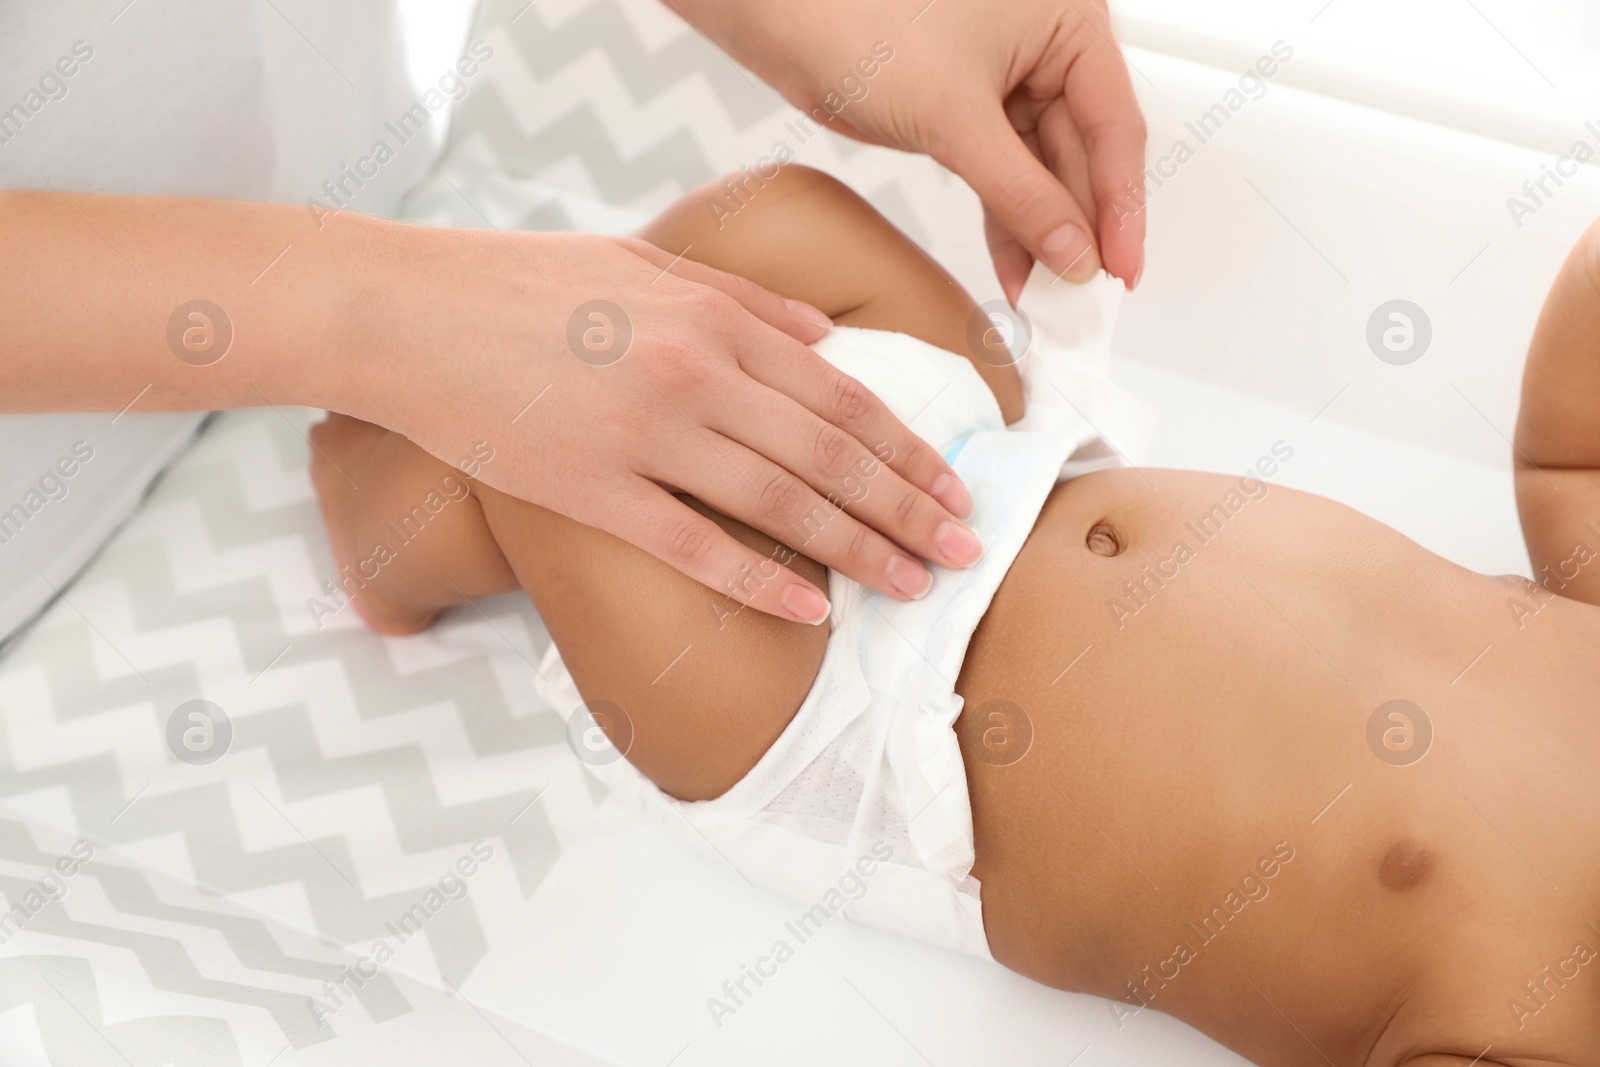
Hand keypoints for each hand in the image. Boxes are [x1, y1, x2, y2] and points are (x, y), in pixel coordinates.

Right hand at [352, 226, 978, 624]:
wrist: (405, 314)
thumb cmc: (522, 283)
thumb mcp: (643, 262)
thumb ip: (744, 296)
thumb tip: (827, 335)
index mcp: (714, 317)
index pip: (841, 395)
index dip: (908, 448)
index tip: (954, 487)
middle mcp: (695, 375)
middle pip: (829, 455)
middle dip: (908, 508)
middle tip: (966, 550)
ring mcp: (645, 437)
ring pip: (781, 503)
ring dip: (858, 549)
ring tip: (915, 584)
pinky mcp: (592, 492)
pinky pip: (693, 546)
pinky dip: (758, 580)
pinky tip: (811, 610)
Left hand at [674, 0, 1146, 304]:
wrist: (783, 15)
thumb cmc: (859, 18)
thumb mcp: (955, 118)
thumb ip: (1022, 193)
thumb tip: (1074, 253)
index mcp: (1068, 22)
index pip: (1115, 127)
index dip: (1121, 208)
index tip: (1122, 272)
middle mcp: (1046, 46)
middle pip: (1083, 155)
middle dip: (1080, 230)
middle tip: (1084, 299)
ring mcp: (1007, 78)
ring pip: (1041, 171)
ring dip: (1043, 235)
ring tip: (1047, 297)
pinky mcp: (966, 108)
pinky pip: (1002, 173)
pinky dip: (1007, 220)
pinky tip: (1015, 268)